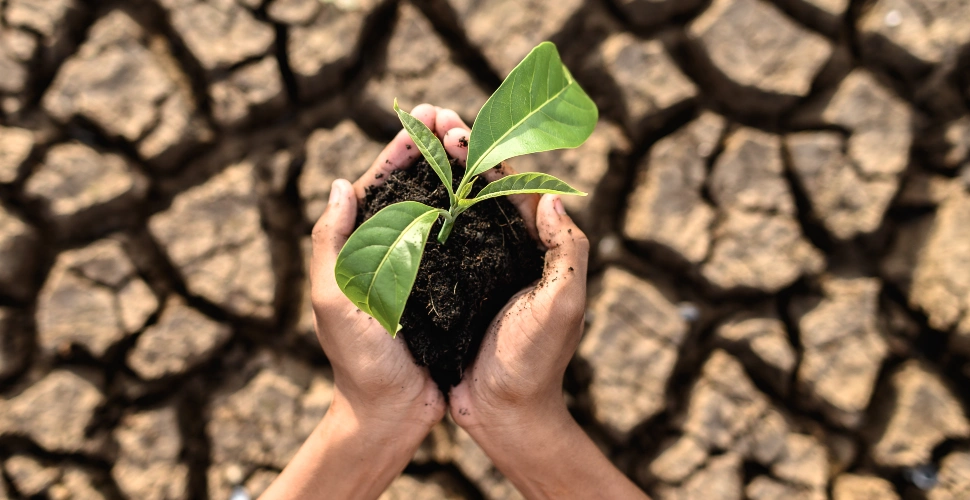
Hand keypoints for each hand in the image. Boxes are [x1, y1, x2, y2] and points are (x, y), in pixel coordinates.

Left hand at [262, 104, 446, 499]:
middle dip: (432, 149)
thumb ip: (332, 244)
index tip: (424, 117)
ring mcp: (421, 268)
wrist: (392, 413)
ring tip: (477, 141)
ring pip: (440, 208)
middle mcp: (391, 251)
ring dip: (455, 172)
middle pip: (412, 188)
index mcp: (359, 248)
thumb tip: (342, 184)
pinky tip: (494, 192)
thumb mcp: (335, 300)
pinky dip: (474, 212)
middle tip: (455, 116)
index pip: (379, 185)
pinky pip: (462, 240)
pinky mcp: (448, 287)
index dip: (401, 149)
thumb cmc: (359, 362)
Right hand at [435, 109, 647, 499]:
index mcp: (536, 249)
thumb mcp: (563, 305)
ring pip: (456, 212)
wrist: (505, 414)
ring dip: (437, 177)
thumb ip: (569, 252)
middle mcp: (507, 253)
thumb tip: (554, 197)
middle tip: (429, 123)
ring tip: (412, 148)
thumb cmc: (536, 362)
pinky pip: (436, 245)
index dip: (485, 154)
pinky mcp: (453, 291)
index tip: (455, 129)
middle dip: (458, 154)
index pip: (513, 187)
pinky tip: (396, 201)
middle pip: (482, 190)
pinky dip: (420, 218)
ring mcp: (478, 270)